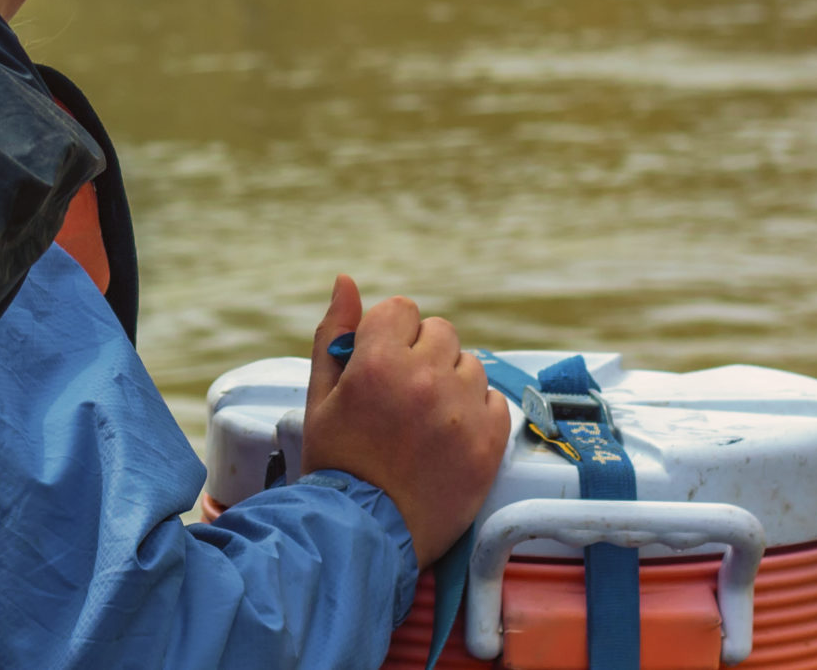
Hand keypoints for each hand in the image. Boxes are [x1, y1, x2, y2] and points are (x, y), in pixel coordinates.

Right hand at [302, 276, 510, 564]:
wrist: (365, 534)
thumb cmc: (337, 464)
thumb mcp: (320, 396)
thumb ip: (334, 334)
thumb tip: (346, 281)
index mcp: (378, 363)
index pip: (402, 309)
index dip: (390, 333)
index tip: (383, 362)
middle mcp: (425, 379)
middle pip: (441, 332)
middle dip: (423, 354)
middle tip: (404, 394)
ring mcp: (461, 412)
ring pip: (471, 365)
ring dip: (452, 383)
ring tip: (427, 420)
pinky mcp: (489, 443)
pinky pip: (496, 401)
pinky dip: (477, 413)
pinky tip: (449, 437)